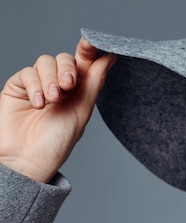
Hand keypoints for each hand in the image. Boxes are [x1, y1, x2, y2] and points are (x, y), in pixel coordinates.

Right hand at [0, 38, 114, 182]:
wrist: (27, 160)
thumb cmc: (56, 142)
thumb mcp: (81, 112)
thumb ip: (93, 84)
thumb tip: (110, 58)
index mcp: (79, 91)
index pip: (85, 63)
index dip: (89, 50)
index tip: (92, 43)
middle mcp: (59, 85)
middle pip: (65, 59)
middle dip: (68, 69)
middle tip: (68, 86)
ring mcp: (38, 85)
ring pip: (45, 62)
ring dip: (50, 78)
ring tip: (52, 100)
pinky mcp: (18, 87)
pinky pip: (27, 73)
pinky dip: (34, 86)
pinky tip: (38, 104)